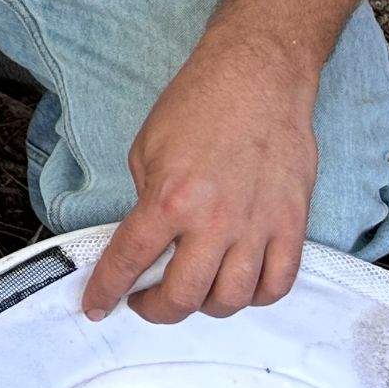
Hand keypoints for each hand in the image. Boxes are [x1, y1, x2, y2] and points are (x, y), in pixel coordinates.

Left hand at [81, 27, 320, 325]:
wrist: (258, 77)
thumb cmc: (199, 105)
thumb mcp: (146, 149)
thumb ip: (146, 200)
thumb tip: (149, 241)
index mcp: (169, 198)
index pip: (129, 261)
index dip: (107, 291)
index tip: (96, 307)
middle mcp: (214, 221)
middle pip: (182, 297)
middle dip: (155, 310)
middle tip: (145, 302)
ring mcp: (258, 227)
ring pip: (231, 300)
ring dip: (205, 306)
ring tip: (192, 291)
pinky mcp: (292, 224)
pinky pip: (277, 284)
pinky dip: (255, 296)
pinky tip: (237, 285)